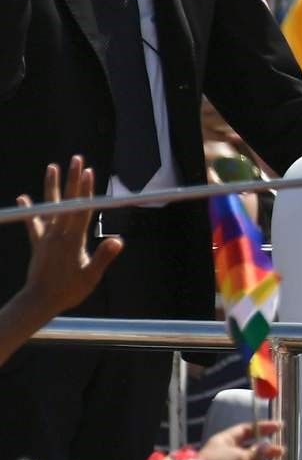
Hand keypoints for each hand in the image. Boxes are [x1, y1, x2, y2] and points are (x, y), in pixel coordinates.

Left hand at [15, 157, 122, 324]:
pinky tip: (24, 198)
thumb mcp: (91, 277)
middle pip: (67, 201)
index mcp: (72, 240)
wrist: (40, 300)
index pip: (81, 209)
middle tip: (77, 159)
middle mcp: (57, 234)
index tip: (89, 172)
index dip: (85, 190)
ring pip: (49, 206)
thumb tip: (119, 241)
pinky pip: (32, 223)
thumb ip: (103, 258)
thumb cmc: (69, 291)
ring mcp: (46, 237)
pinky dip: (29, 209)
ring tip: (52, 166)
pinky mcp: (38, 243)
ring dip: (51, 186)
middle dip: (73, 179)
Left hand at [198, 420, 284, 459]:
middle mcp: (227, 458)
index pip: (246, 431)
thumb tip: (268, 445)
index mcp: (225, 443)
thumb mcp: (238, 456)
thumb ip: (255, 453)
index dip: (262, 428)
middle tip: (282, 452)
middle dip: (266, 453)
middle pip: (250, 453)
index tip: (279, 428)